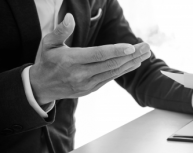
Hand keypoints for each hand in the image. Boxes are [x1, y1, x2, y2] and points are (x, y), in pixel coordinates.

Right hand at [29, 13, 150, 104]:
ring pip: (113, 72)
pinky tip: (134, 63)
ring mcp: (87, 84)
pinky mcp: (91, 89)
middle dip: (131, 55)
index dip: (115, 51)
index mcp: (70, 61)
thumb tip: (70, 17)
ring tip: (145, 54)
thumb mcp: (48, 44)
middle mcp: (80, 74)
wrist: (41, 87)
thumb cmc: (46, 61)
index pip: (98, 55)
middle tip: (146, 47)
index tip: (131, 47)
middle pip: (111, 64)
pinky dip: (123, 70)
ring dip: (131, 63)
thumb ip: (60, 31)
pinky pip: (110, 78)